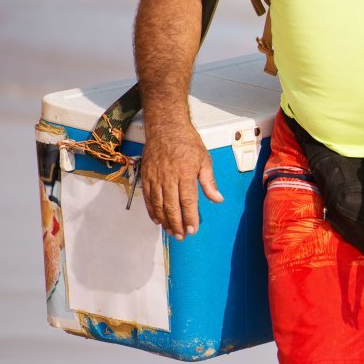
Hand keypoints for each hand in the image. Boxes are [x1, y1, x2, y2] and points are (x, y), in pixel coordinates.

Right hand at [140, 123, 222, 239]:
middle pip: (171, 206)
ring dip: (164, 220)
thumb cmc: (187, 142)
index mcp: (186, 174)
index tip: (192, 230)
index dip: (190, 218)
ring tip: (170, 231)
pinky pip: (147, 197)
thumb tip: (217, 199)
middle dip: (176, 224)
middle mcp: (169, 178)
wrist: (166, 127)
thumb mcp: (204, 160)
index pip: (188, 201)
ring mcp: (155, 177)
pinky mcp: (146, 176)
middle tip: (181, 236)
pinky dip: (151, 210)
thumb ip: (209, 182)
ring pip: (158, 204)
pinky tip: (156, 219)